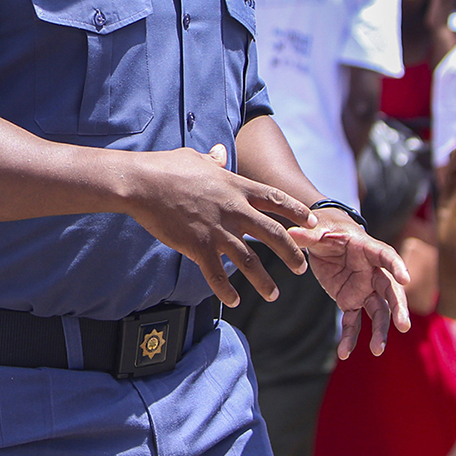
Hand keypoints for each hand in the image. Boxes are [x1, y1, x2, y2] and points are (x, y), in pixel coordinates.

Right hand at [128, 144, 317, 307]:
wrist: (143, 184)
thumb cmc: (167, 167)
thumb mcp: (196, 159)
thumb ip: (214, 161)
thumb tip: (221, 154)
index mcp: (236, 186)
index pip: (276, 199)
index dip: (297, 212)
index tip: (312, 223)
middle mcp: (234, 209)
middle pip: (273, 233)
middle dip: (291, 252)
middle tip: (301, 267)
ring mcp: (218, 230)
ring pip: (251, 261)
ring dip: (264, 281)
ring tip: (274, 294)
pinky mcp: (198, 247)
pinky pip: (217, 275)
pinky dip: (226, 290)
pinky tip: (233, 301)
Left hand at [289, 212, 410, 358]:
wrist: (324, 239)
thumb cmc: (326, 228)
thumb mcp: (317, 228)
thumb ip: (307, 234)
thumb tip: (291, 233)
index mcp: (366, 248)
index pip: (386, 256)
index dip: (396, 266)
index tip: (406, 279)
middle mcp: (371, 271)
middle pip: (390, 290)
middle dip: (398, 307)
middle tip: (404, 325)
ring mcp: (364, 288)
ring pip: (378, 311)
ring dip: (380, 330)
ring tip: (377, 350)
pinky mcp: (351, 301)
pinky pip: (354, 322)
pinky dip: (350, 337)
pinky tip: (344, 353)